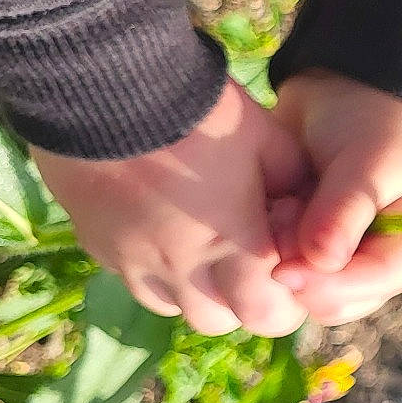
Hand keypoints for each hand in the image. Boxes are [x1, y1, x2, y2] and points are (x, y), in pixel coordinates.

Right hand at [33, 78, 309, 336]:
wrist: (99, 82)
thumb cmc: (198, 108)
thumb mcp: (267, 139)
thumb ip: (295, 183)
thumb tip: (305, 206)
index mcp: (230, 246)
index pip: (269, 316)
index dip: (286, 296)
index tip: (284, 255)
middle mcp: (177, 267)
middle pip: (220, 320)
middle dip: (242, 297)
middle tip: (249, 251)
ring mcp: (129, 260)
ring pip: (172, 306)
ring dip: (196, 288)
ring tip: (205, 239)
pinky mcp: (95, 243)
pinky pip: (133, 277)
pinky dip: (155, 268)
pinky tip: (163, 225)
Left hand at [269, 71, 401, 324]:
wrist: (341, 86)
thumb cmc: (373, 119)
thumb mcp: (370, 158)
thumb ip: (345, 210)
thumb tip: (321, 263)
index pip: (377, 283)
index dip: (331, 284)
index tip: (282, 270)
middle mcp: (386, 259)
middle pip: (344, 300)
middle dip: (306, 275)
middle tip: (278, 229)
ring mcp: (349, 257)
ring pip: (313, 293)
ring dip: (287, 264)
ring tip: (276, 215)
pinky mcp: (317, 249)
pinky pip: (293, 272)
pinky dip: (275, 252)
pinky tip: (268, 217)